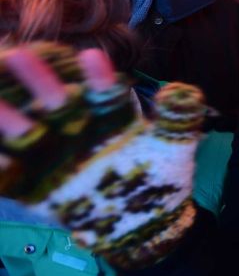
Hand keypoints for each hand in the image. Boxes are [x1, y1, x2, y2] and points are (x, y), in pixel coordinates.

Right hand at [0, 43, 204, 267]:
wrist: (144, 221)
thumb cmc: (158, 176)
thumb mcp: (172, 147)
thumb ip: (179, 119)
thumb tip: (183, 91)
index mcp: (106, 112)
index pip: (101, 89)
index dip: (97, 75)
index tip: (92, 56)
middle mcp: (73, 125)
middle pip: (54, 97)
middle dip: (38, 78)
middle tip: (20, 54)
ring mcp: (50, 153)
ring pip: (22, 128)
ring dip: (6, 116)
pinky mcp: (31, 183)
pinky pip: (9, 174)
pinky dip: (1, 166)